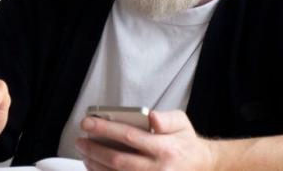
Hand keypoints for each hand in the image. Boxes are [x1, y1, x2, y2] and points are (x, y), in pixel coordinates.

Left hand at [76, 110, 216, 170]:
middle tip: (80, 141)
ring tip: (84, 153)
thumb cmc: (185, 142)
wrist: (202, 166)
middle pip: (119, 161)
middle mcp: (159, 168)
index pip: (130, 137)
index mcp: (166, 148)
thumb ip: (167, 118)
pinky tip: (95, 167)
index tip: (87, 122)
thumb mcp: (181, 123)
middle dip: (95, 150)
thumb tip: (152, 116)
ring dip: (96, 165)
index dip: (105, 129)